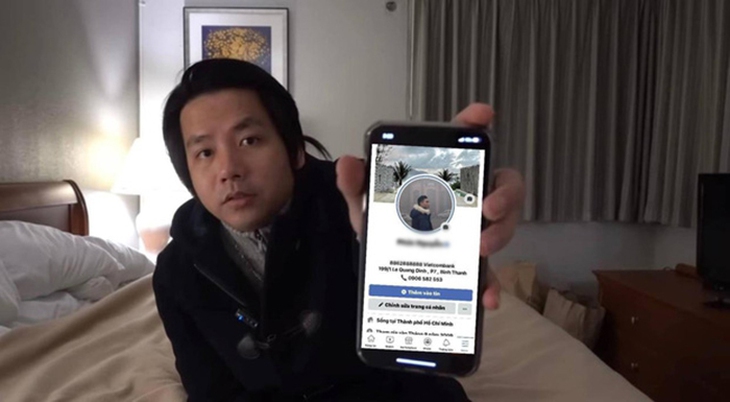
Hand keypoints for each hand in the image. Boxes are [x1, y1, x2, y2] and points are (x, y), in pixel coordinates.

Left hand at [336, 103, 525, 309]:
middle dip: (504, 193)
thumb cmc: (385, 223)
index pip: (462, 142)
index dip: (474, 124)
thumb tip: (347, 164)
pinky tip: (487, 297)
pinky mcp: (475, 263)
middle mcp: (468, 197)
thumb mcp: (367, 204)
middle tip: (488, 206)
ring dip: (500, 234)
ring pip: (505, 224)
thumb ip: (356, 185)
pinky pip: (491, 272)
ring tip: (481, 249)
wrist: (387, 266)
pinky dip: (491, 285)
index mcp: (442, 174)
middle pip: (502, 184)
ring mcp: (476, 229)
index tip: (482, 114)